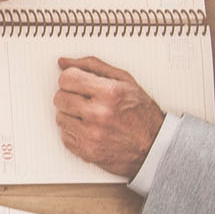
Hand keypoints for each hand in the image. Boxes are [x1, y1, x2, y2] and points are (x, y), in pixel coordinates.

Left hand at [54, 56, 165, 177]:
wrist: (155, 147)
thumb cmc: (142, 114)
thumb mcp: (125, 81)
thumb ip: (93, 66)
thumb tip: (64, 62)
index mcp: (109, 93)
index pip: (67, 79)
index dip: (70, 79)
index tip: (77, 83)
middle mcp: (98, 114)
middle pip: (59, 97)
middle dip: (70, 96)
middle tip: (86, 100)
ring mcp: (91, 135)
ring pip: (59, 117)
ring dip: (71, 115)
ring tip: (90, 116)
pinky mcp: (86, 151)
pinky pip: (65, 136)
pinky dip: (74, 132)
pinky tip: (90, 129)